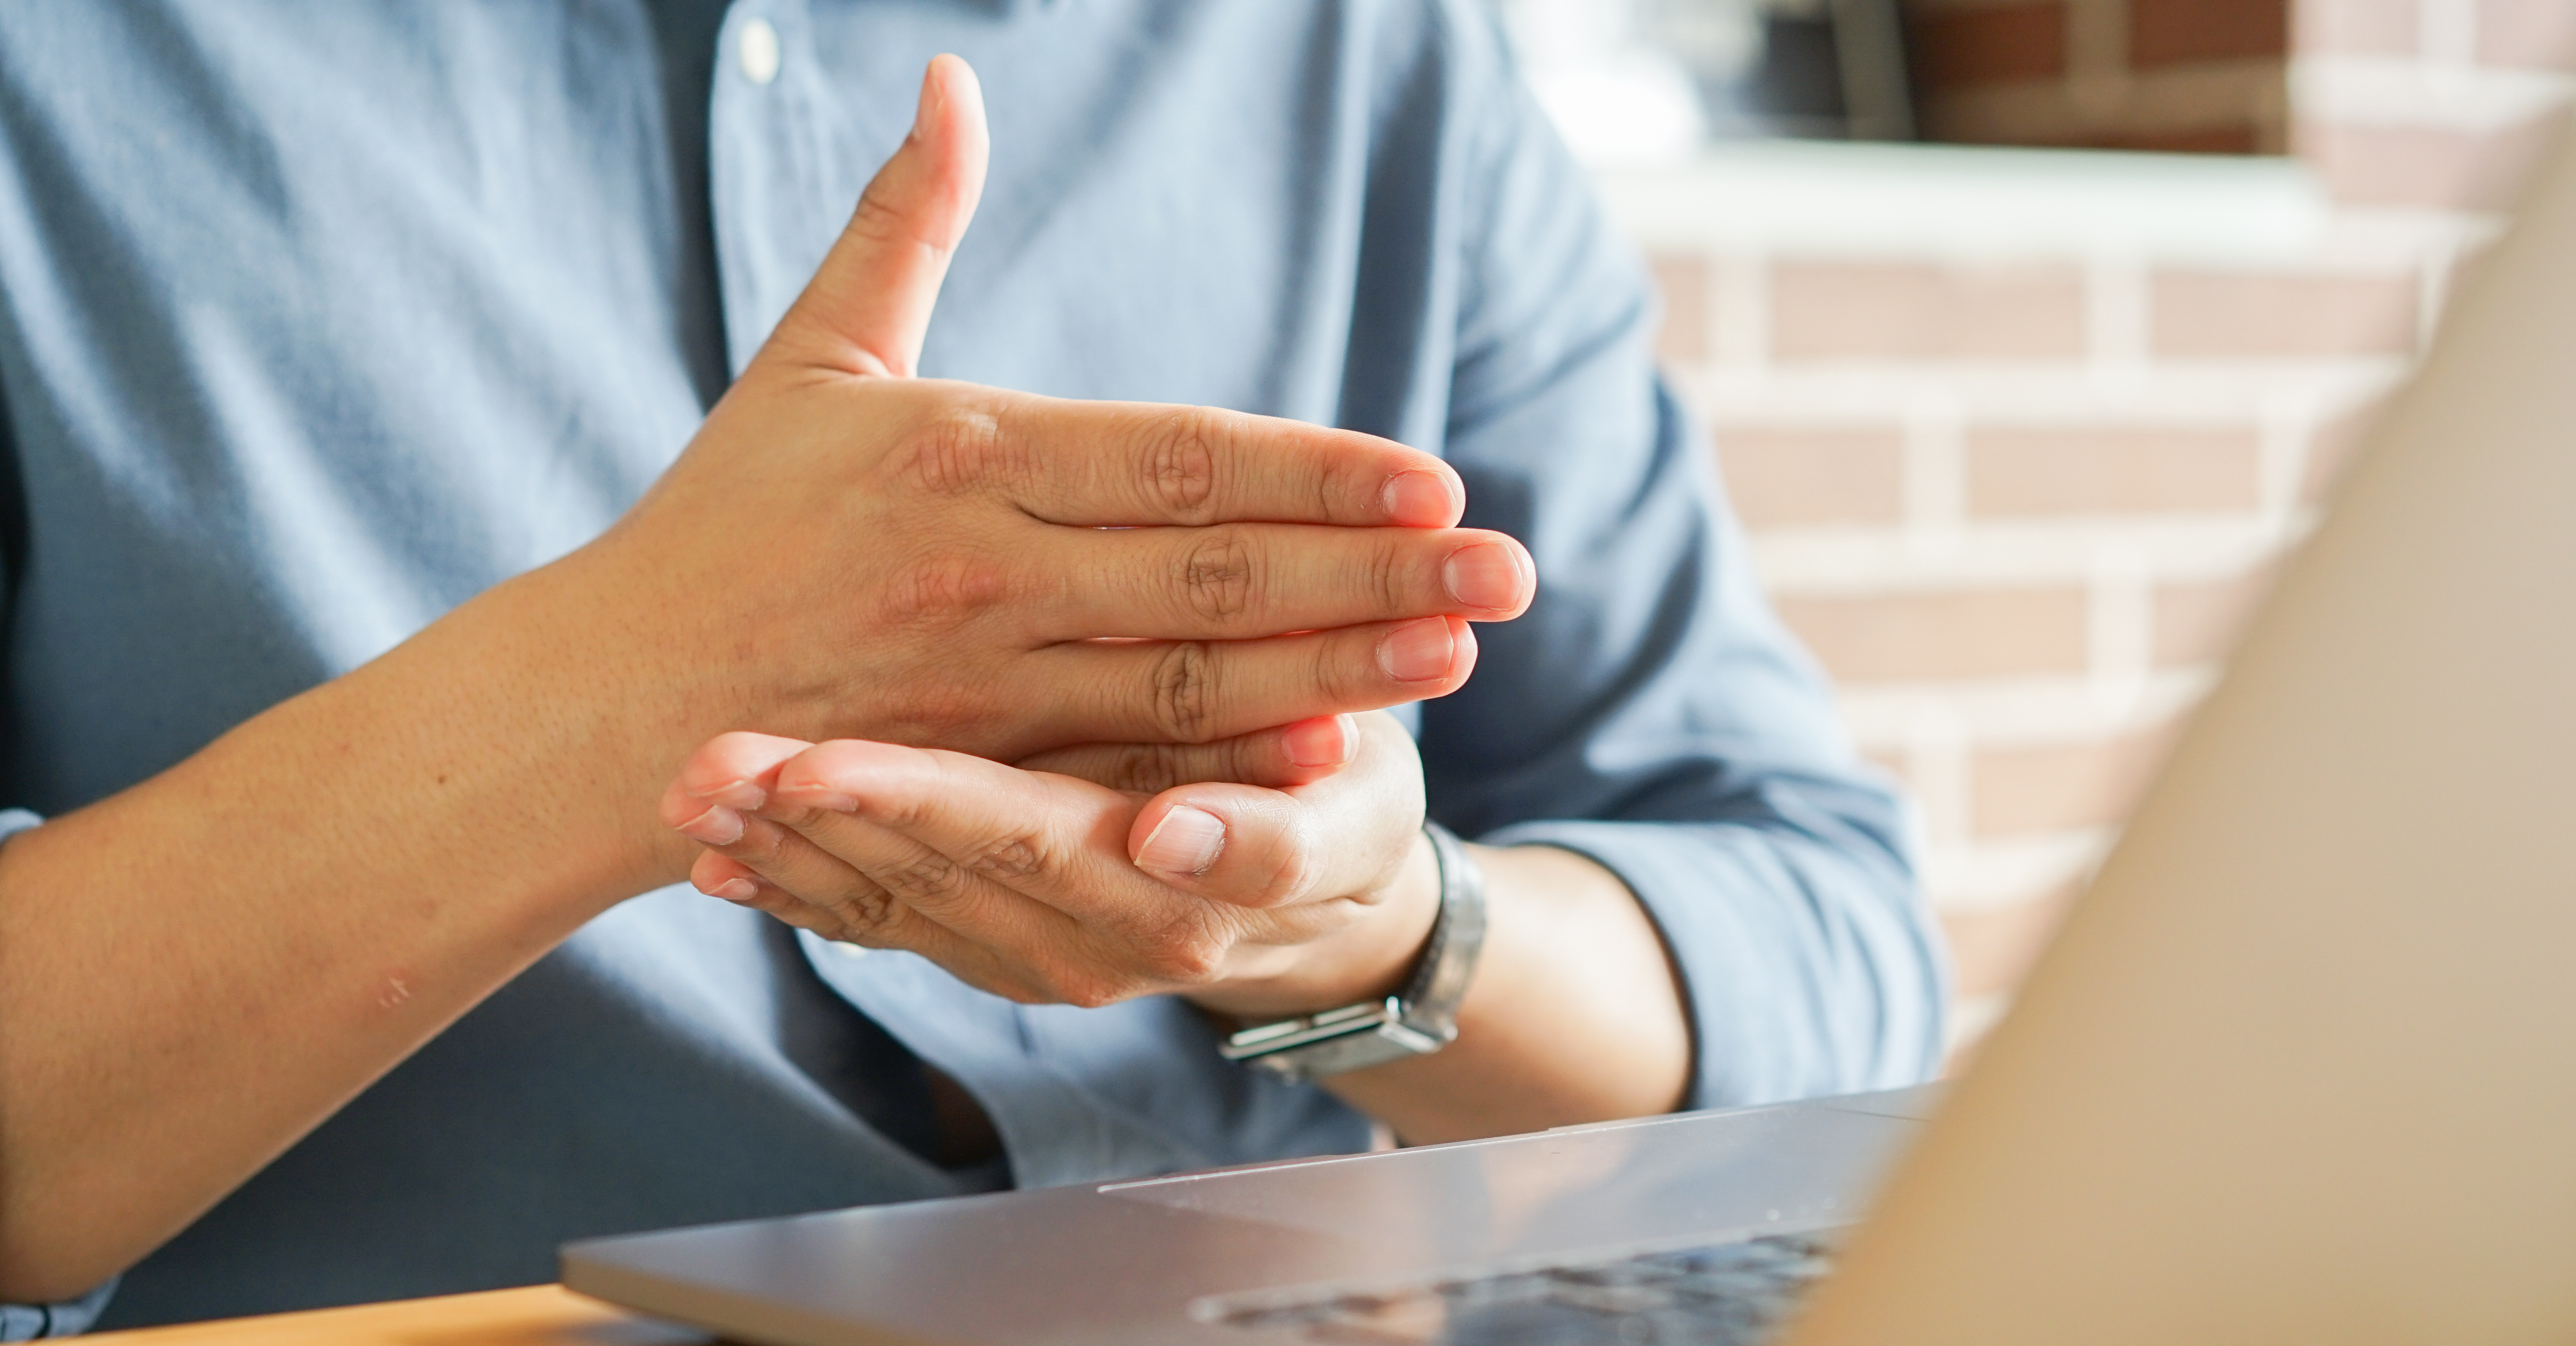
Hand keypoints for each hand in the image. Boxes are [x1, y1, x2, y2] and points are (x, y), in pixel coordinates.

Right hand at [549, 55, 1532, 865]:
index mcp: (962, 456)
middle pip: (1218, 574)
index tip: (1430, 475)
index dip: (1313, 468)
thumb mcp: (811, 356)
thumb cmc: (722, 521)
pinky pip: (1131, 768)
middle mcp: (988, 574)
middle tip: (1509, 570)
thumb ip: (902, 222)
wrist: (620, 701)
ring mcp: (991, 689)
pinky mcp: (984, 773)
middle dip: (1374, 573)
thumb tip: (952, 80)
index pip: (1179, 460)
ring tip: (1459, 651)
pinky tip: (1335, 750)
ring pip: (1198, 677)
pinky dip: (1237, 763)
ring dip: (1341, 664)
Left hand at [658, 712, 1441, 1017]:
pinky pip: (884, 925)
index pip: (1028, 841)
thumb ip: (1278, 830)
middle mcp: (1089, 945)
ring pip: (890, 905)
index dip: (923, 803)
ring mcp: (1033, 958)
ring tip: (694, 790)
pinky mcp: (995, 949)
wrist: (1320, 893)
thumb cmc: (1339, 801)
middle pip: (932, 875)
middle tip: (712, 763)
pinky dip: (799, 893)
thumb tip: (1174, 832)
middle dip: (813, 818)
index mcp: (1171, 896)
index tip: (824, 769)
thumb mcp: (1354, 811)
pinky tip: (721, 856)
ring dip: (784, 851)